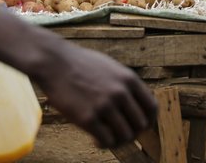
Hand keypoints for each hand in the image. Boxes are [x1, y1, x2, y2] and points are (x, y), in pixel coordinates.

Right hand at [35, 44, 156, 148]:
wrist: (54, 63)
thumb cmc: (81, 64)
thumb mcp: (111, 67)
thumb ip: (125, 84)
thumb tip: (137, 104)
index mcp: (129, 79)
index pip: (151, 108)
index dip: (148, 121)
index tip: (140, 127)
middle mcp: (120, 93)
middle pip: (140, 125)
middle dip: (132, 132)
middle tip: (120, 133)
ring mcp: (105, 106)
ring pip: (125, 136)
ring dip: (118, 140)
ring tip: (107, 137)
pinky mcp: (88, 118)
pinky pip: (106, 140)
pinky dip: (104, 144)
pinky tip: (96, 140)